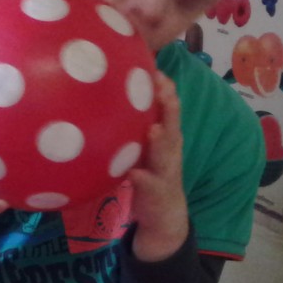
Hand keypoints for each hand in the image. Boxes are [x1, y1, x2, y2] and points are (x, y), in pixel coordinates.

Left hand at [127, 72, 189, 260]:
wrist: (164, 215)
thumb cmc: (149, 172)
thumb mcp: (142, 147)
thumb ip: (134, 125)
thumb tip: (109, 95)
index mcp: (166, 138)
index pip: (167, 109)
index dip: (165, 88)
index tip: (156, 67)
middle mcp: (169, 151)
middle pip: (172, 125)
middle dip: (170, 107)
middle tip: (163, 87)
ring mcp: (166, 171)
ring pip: (166, 154)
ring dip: (161, 141)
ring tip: (154, 129)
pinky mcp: (157, 192)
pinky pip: (149, 184)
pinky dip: (143, 178)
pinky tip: (134, 173)